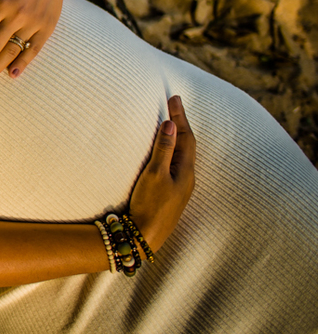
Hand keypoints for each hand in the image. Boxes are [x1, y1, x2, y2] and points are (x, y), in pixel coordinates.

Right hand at [129, 95, 195, 251]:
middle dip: (181, 123)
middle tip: (173, 104)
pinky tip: (167, 152)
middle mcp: (186, 178)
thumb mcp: (155, 174)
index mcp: (185, 171)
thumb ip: (163, 149)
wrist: (145, 236)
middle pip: (187, 144)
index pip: (186, 136)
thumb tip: (171, 124)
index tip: (174, 98)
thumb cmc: (150, 204)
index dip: (180, 116)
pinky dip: (172, 150)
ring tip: (172, 123)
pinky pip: (175, 164)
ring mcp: (179, 187)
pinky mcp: (170, 193)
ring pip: (182, 155)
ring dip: (178, 136)